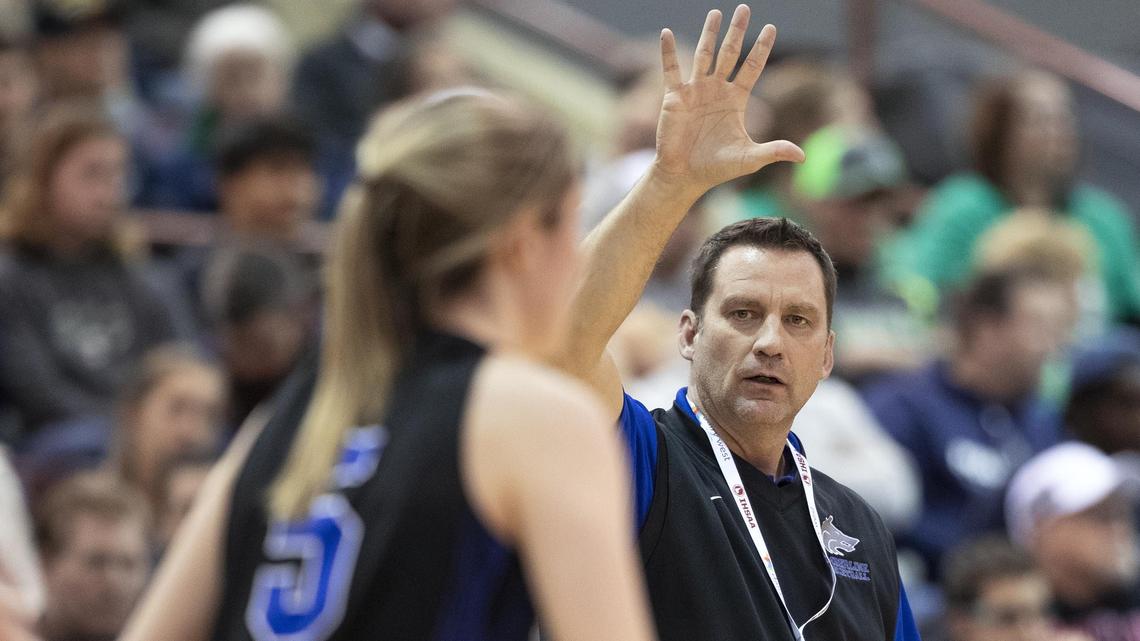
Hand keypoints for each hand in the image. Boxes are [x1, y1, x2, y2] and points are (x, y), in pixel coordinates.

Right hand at [653, 5, 803, 193]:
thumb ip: (774, 151)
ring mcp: (695, 91)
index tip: (770, 28)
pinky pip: (671, 70)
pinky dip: (667, 52)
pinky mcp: (674, 97)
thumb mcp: (749, 158)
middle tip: (744, 8)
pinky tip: (665, 33)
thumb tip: (803, 156)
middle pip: (730, 54)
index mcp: (736, 100)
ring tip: (715, 13)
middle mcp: (716, 90)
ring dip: (709, 34)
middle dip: (737, 32)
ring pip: (704, 55)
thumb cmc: (716, 168)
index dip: (761, 48)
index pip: (752, 67)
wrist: (684, 175)